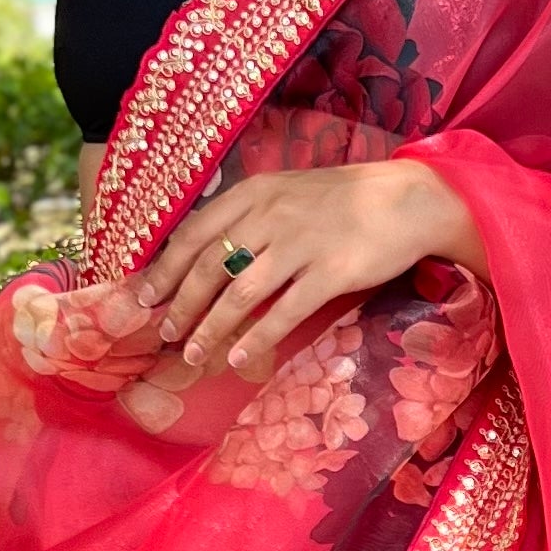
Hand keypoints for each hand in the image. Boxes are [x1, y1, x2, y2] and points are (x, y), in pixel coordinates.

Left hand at [137, 160, 486, 381]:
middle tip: (166, 335)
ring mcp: (301, 244)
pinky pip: (283, 311)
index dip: (163, 269)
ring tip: (194, 355)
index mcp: (254, 193)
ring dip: (211, 329)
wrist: (408, 200)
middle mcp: (271, 215)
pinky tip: (238, 358)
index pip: (193, 233)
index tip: (142, 299)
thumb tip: (205, 255)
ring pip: (239, 293)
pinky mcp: (331, 272)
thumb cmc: (344, 200)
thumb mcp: (287, 193)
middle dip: (181, 305)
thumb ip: (248, 217)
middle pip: (209, 266)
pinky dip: (256, 338)